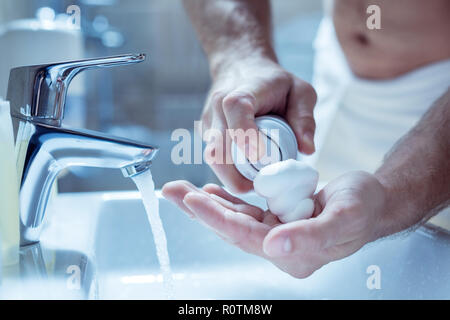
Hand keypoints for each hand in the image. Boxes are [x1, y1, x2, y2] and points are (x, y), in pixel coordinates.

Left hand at [162, 171, 388, 277]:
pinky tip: (209, 192)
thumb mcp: (344, 218)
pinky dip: (226, 200)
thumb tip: (274, 247)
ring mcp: (276, 234)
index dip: (217, 218)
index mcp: (295, 255)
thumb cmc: (363, 207)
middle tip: (172, 191)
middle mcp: (280, 248)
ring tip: (180, 190)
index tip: (192, 200)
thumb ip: (311, 236)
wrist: (372, 200)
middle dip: (199, 210)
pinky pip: (245, 210)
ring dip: (207, 203)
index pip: (246, 237)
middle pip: (232, 228)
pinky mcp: (275, 220)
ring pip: (234, 218)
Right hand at [201, 57, 316, 192]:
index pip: (235, 109)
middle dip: (236, 175)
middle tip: (262, 187)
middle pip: (217, 146)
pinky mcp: (206, 134)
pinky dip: (229, 172)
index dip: (244, 133)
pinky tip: (247, 173)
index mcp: (243, 91)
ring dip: (231, 177)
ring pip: (212, 158)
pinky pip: (214, 159)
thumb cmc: (274, 83)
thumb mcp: (300, 92)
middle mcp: (218, 106)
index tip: (259, 156)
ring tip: (256, 183)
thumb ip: (305, 118)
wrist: (241, 68)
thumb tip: (307, 150)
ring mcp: (209, 122)